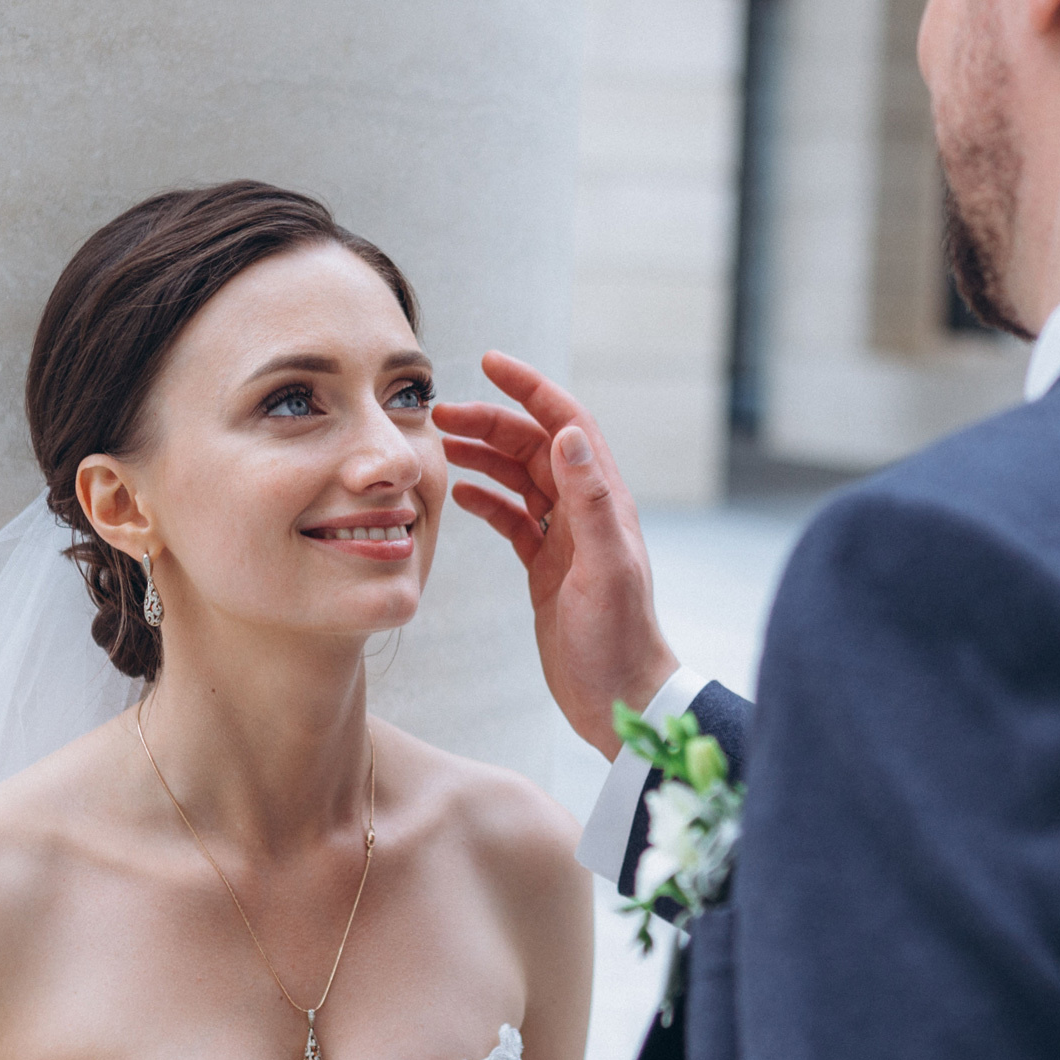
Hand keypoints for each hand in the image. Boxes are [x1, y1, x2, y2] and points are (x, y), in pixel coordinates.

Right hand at [434, 351, 679, 756]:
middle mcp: (585, 512)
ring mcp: (565, 539)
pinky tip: (460, 494)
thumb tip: (568, 434)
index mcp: (603, 502)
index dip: (531, 388)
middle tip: (438, 414)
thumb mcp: (605, 568)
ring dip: (483, 455)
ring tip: (440, 445)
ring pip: (519, 479)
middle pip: (534, 446)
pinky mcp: (546, 567)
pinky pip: (513, 519)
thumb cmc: (618, 639)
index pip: (566, 424)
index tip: (490, 362)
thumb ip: (590, 501)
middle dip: (490, 421)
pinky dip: (486, 500)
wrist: (620, 697)